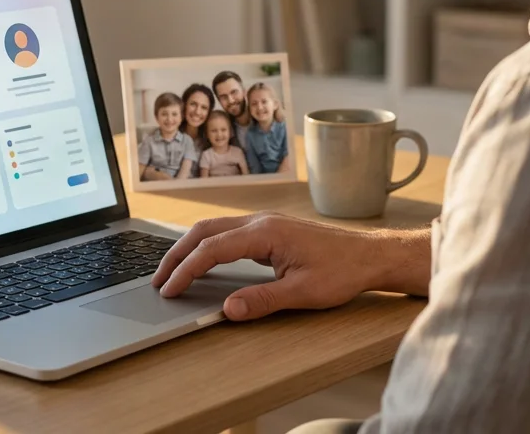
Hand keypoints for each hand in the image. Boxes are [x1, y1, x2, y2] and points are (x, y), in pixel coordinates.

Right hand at [152, 212, 394, 320]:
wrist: (371, 255)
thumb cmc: (343, 271)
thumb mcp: (303, 293)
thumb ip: (262, 301)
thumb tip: (227, 309)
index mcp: (265, 232)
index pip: (212, 249)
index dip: (186, 270)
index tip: (168, 289)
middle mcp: (261, 221)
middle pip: (205, 231)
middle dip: (177, 254)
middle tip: (158, 279)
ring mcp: (265, 223)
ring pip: (215, 228)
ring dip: (191, 248)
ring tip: (173, 271)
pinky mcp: (271, 230)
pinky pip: (229, 233)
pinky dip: (208, 246)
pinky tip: (204, 262)